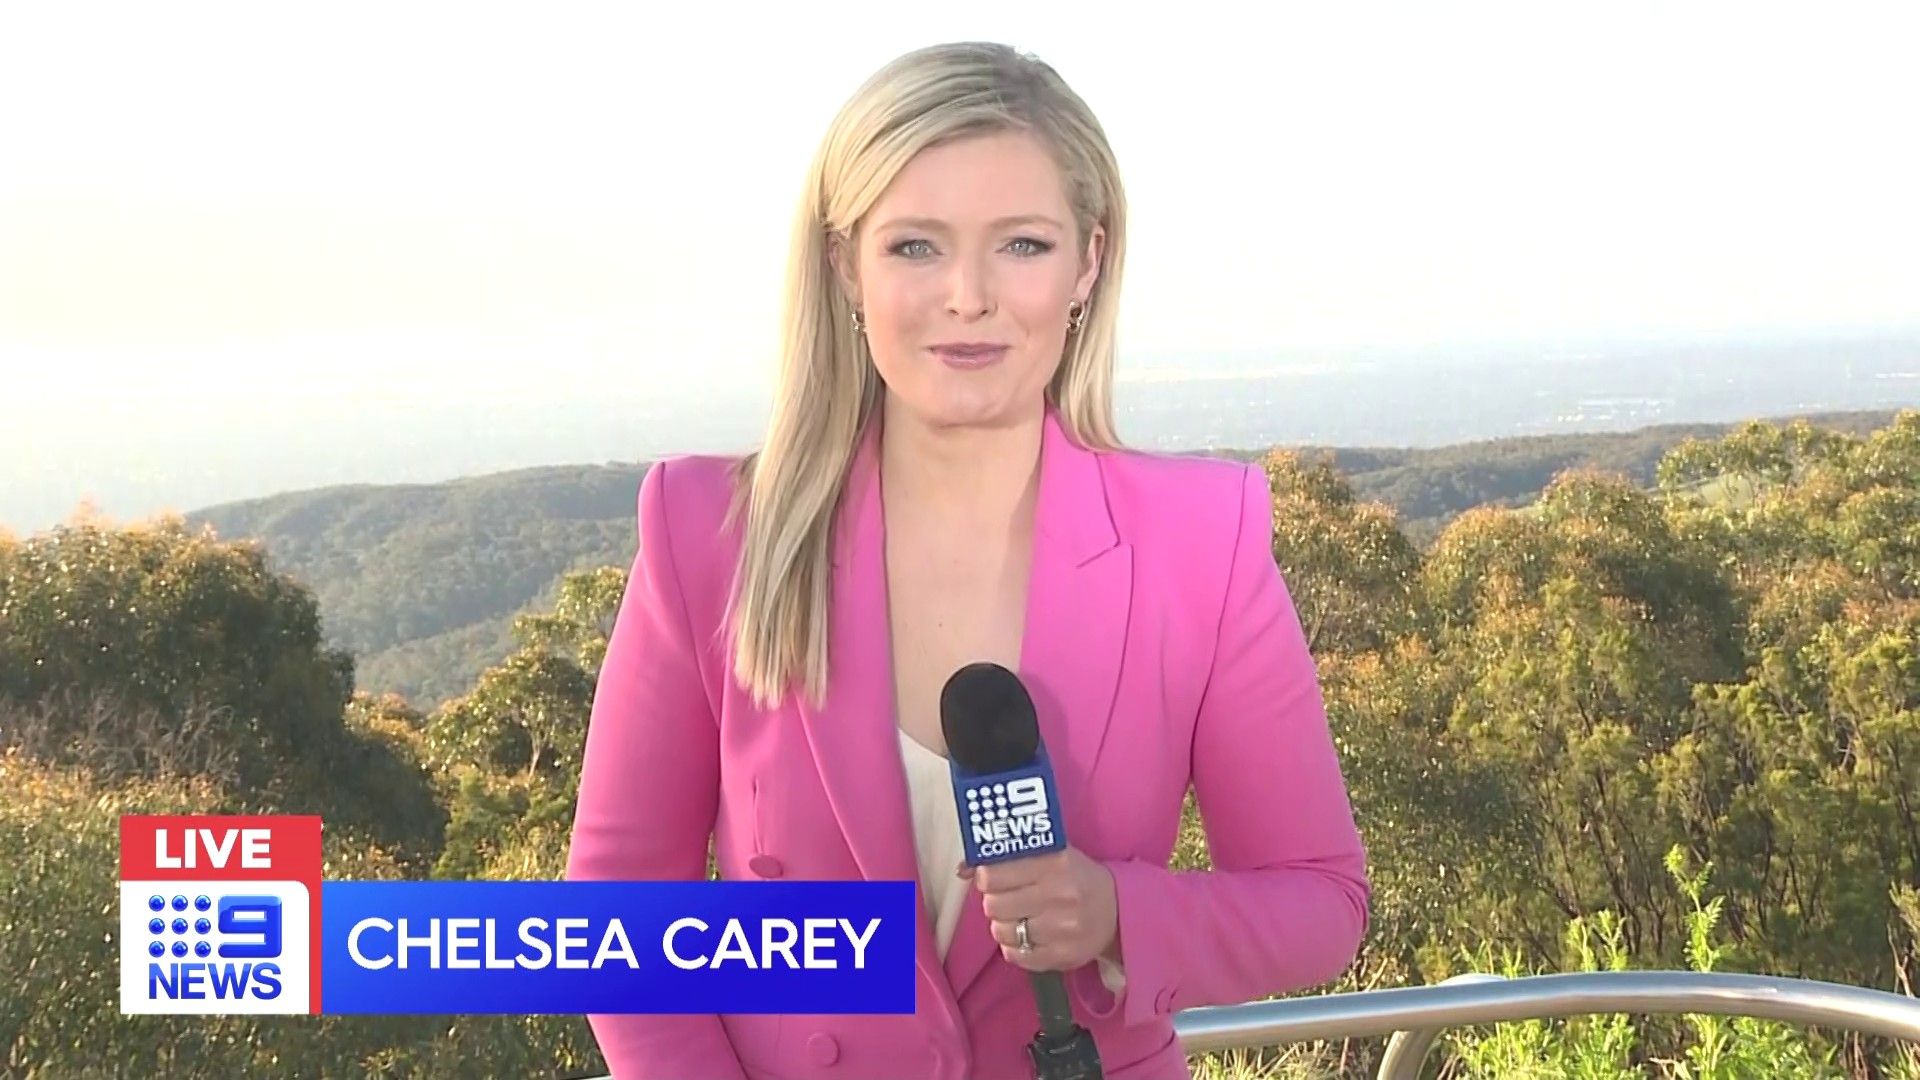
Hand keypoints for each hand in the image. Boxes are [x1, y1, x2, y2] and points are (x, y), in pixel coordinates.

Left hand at [958, 846, 1119, 973]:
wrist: (1119, 912)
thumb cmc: (1076, 877)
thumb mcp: (1050, 855)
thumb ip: (1008, 858)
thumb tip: (962, 868)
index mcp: (1055, 862)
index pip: (993, 873)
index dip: (985, 877)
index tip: (992, 878)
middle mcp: (1059, 894)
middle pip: (993, 904)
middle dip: (994, 901)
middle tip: (1006, 899)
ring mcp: (1061, 928)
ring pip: (1001, 931)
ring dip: (1003, 925)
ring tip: (1019, 918)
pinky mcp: (1061, 957)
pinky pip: (1015, 956)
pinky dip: (1014, 948)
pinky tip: (1028, 936)